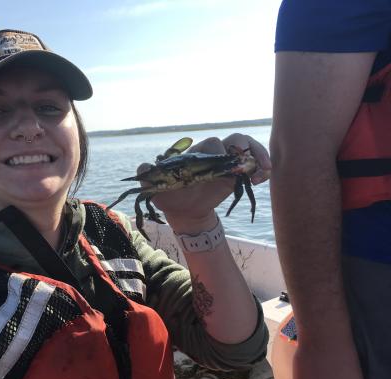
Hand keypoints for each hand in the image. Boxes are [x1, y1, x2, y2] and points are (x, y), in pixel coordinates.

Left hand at [139, 133, 270, 232]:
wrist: (185, 211)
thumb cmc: (169, 196)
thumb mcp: (155, 189)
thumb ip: (147, 176)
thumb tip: (143, 166)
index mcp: (195, 155)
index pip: (209, 144)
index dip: (217, 150)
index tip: (220, 163)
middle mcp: (212, 154)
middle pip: (232, 139)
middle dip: (241, 148)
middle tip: (244, 164)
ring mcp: (226, 162)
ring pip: (246, 146)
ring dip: (258, 153)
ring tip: (262, 170)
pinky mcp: (236, 173)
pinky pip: (253, 163)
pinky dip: (261, 168)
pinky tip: (260, 180)